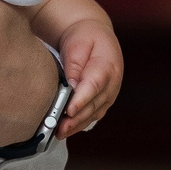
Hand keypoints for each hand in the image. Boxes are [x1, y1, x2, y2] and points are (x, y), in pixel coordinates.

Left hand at [56, 20, 123, 136]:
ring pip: (93, 114)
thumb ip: (74, 65)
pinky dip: (79, 124)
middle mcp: (112, 84)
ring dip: (77, 125)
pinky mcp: (103, 101)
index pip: (94, 86)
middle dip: (76, 118)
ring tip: (59, 133)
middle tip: (58, 128)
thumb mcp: (78, 44)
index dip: (82, 100)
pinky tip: (66, 131)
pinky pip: (92, 116)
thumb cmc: (86, 37)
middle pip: (94, 105)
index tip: (69, 110)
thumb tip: (70, 86)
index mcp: (108, 67)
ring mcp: (109, 95)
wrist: (96, 36)